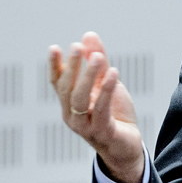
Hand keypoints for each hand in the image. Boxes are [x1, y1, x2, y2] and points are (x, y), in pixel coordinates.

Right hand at [48, 31, 145, 182]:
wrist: (127, 146)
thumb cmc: (114, 114)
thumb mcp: (107, 84)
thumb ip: (98, 62)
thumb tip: (88, 36)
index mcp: (70, 103)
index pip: (58, 83)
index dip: (55, 66)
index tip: (55, 48)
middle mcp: (72, 115)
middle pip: (67, 89)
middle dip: (72, 67)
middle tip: (77, 47)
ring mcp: (85, 126)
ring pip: (80, 100)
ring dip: (88, 77)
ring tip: (97, 57)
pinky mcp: (102, 133)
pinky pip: (102, 110)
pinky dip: (106, 91)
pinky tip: (114, 73)